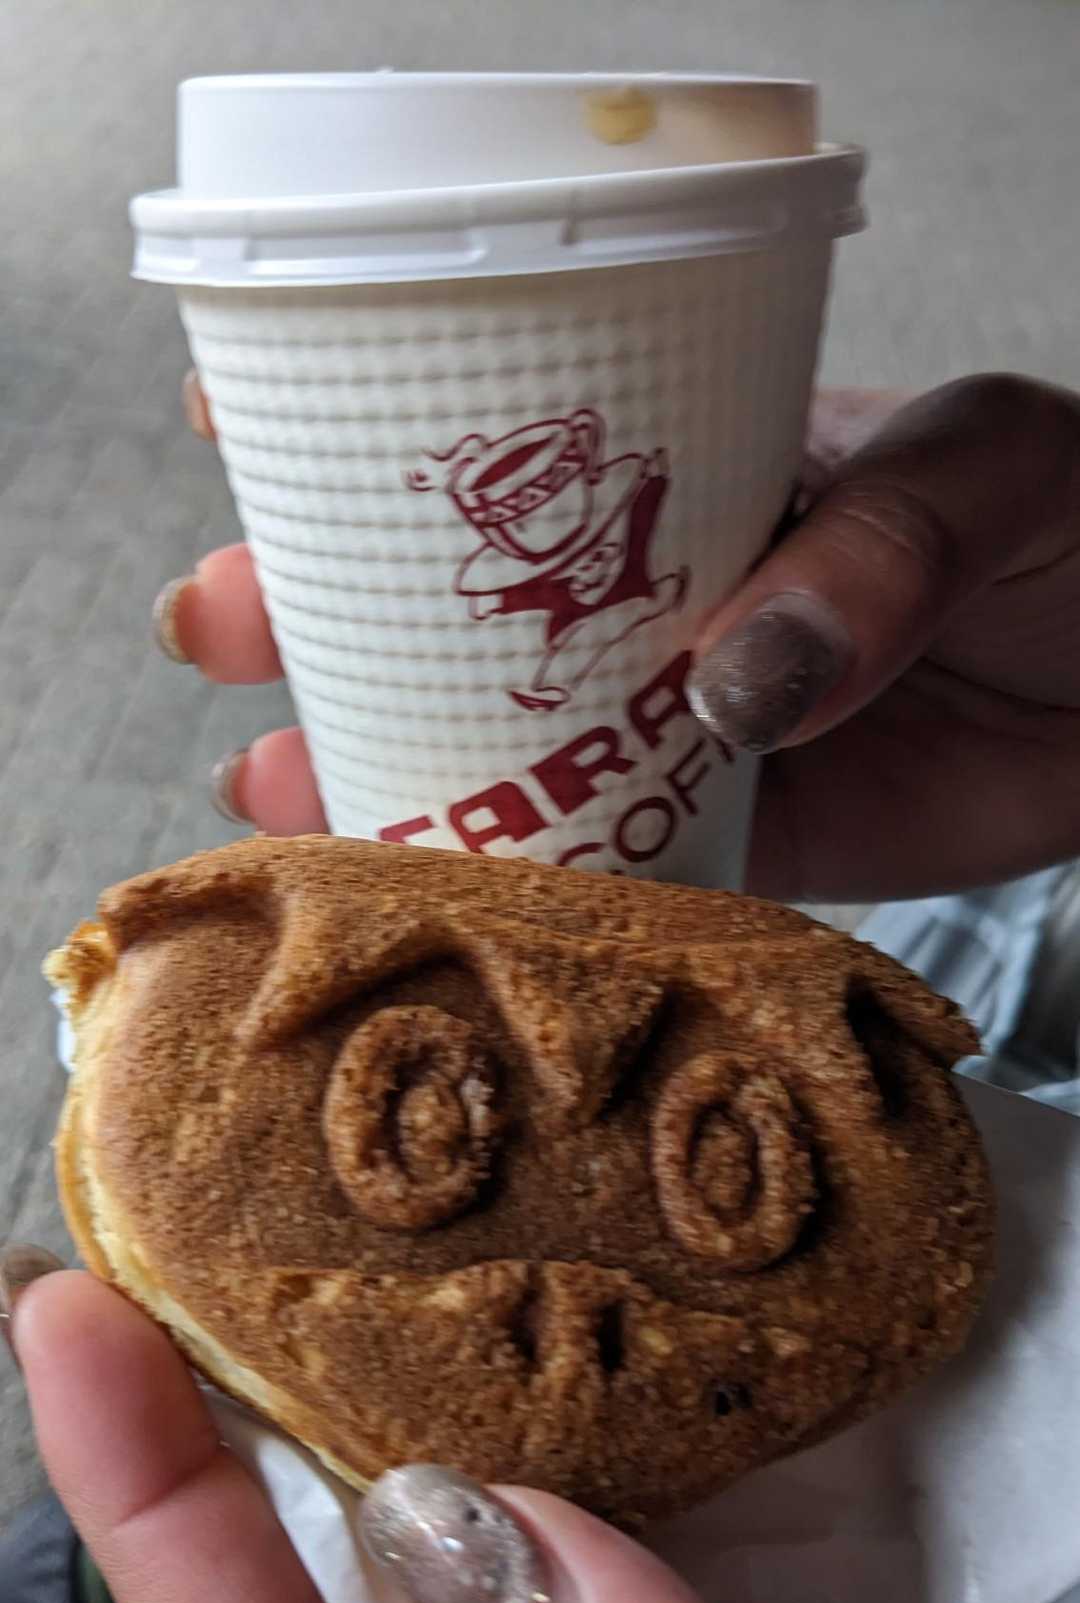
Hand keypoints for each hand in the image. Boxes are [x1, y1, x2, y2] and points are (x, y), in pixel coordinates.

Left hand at [10, 1259, 1079, 1602]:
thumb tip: (488, 1550)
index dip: (152, 1505)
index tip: (73, 1323)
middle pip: (393, 1556)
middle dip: (293, 1367)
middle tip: (239, 1182)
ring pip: (558, 1486)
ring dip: (500, 1338)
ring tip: (443, 1178)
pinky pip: (722, 1474)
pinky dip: (692, 1362)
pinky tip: (677, 1261)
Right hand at [162, 371, 1079, 899]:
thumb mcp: (984, 469)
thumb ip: (875, 544)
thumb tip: (730, 676)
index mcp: (692, 474)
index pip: (507, 431)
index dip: (367, 429)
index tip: (241, 425)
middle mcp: (662, 604)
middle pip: (457, 606)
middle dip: (318, 607)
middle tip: (213, 619)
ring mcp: (689, 730)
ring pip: (498, 747)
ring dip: (374, 762)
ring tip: (269, 784)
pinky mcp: (741, 845)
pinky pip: (602, 869)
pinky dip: (510, 886)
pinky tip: (422, 897)